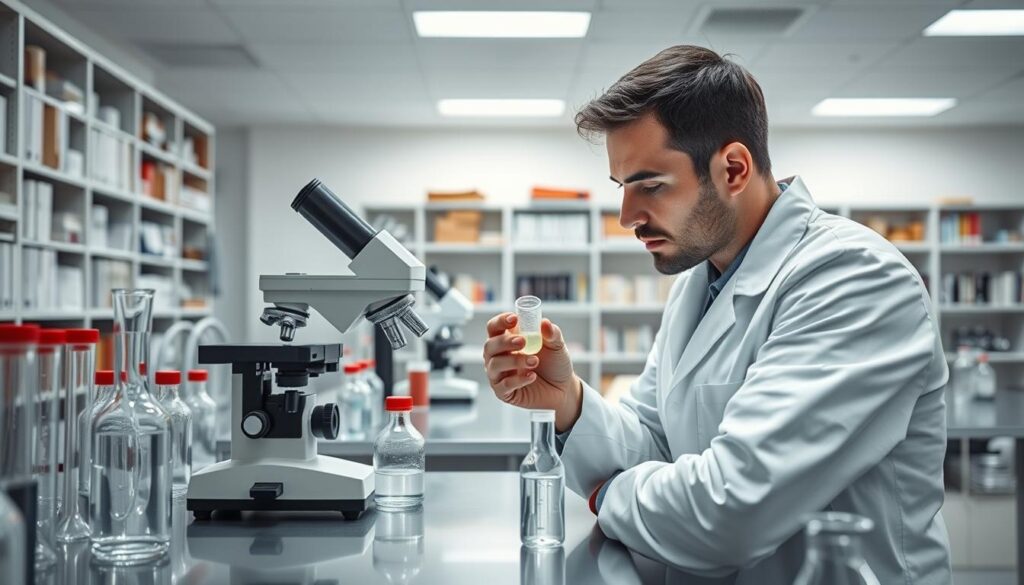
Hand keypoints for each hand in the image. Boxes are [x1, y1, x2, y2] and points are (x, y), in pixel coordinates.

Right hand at [483, 312, 582, 431]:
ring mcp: (499, 375)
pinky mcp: (504, 392)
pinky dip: (518, 380)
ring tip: (534, 361)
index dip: (500, 321)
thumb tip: (545, 323)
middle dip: (505, 342)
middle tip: (523, 341)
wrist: (563, 388)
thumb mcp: (557, 346)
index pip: (494, 327)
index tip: (514, 319)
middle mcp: (499, 356)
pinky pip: (503, 385)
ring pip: (495, 365)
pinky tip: (532, 376)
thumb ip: (552, 334)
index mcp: (507, 340)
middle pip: (490, 345)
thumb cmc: (555, 364)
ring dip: (514, 361)